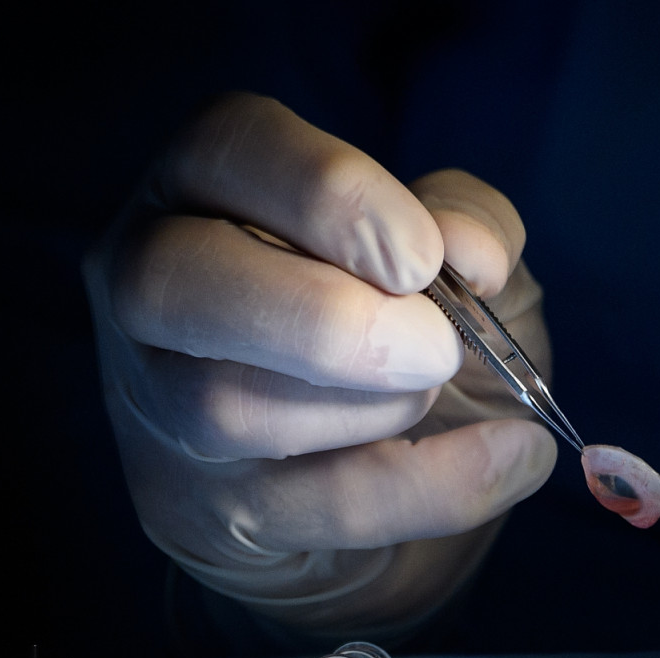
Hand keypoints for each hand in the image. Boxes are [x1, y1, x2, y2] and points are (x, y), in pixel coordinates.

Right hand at [84, 94, 555, 639]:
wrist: (380, 467)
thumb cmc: (397, 324)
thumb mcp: (444, 250)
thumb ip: (464, 218)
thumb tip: (471, 250)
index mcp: (203, 184)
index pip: (229, 147)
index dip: (331, 193)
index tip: (424, 256)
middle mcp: (149, 285)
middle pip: (174, 280)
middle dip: (326, 319)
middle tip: (435, 347)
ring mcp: (158, 405)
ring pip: (222, 406)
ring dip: (368, 407)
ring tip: (436, 393)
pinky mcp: (203, 507)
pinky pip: (308, 505)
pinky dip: (430, 486)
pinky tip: (510, 457)